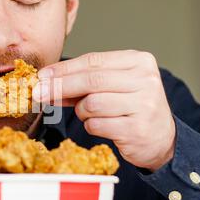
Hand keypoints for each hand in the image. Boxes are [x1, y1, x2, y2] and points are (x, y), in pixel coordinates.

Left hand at [33, 50, 175, 170]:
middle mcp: (145, 80)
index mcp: (139, 61)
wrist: (161, 138)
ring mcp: (144, 105)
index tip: (41, 76)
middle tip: (39, 93)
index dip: (63, 69)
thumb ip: (85, 81)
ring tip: (90, 114)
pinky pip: (97, 125)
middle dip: (59, 87)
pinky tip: (102, 125)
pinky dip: (91, 126)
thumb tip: (46, 82)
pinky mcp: (137, 129)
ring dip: (82, 111)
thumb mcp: (113, 86)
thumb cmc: (130, 107)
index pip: (93, 61)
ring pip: (92, 104)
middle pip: (91, 80)